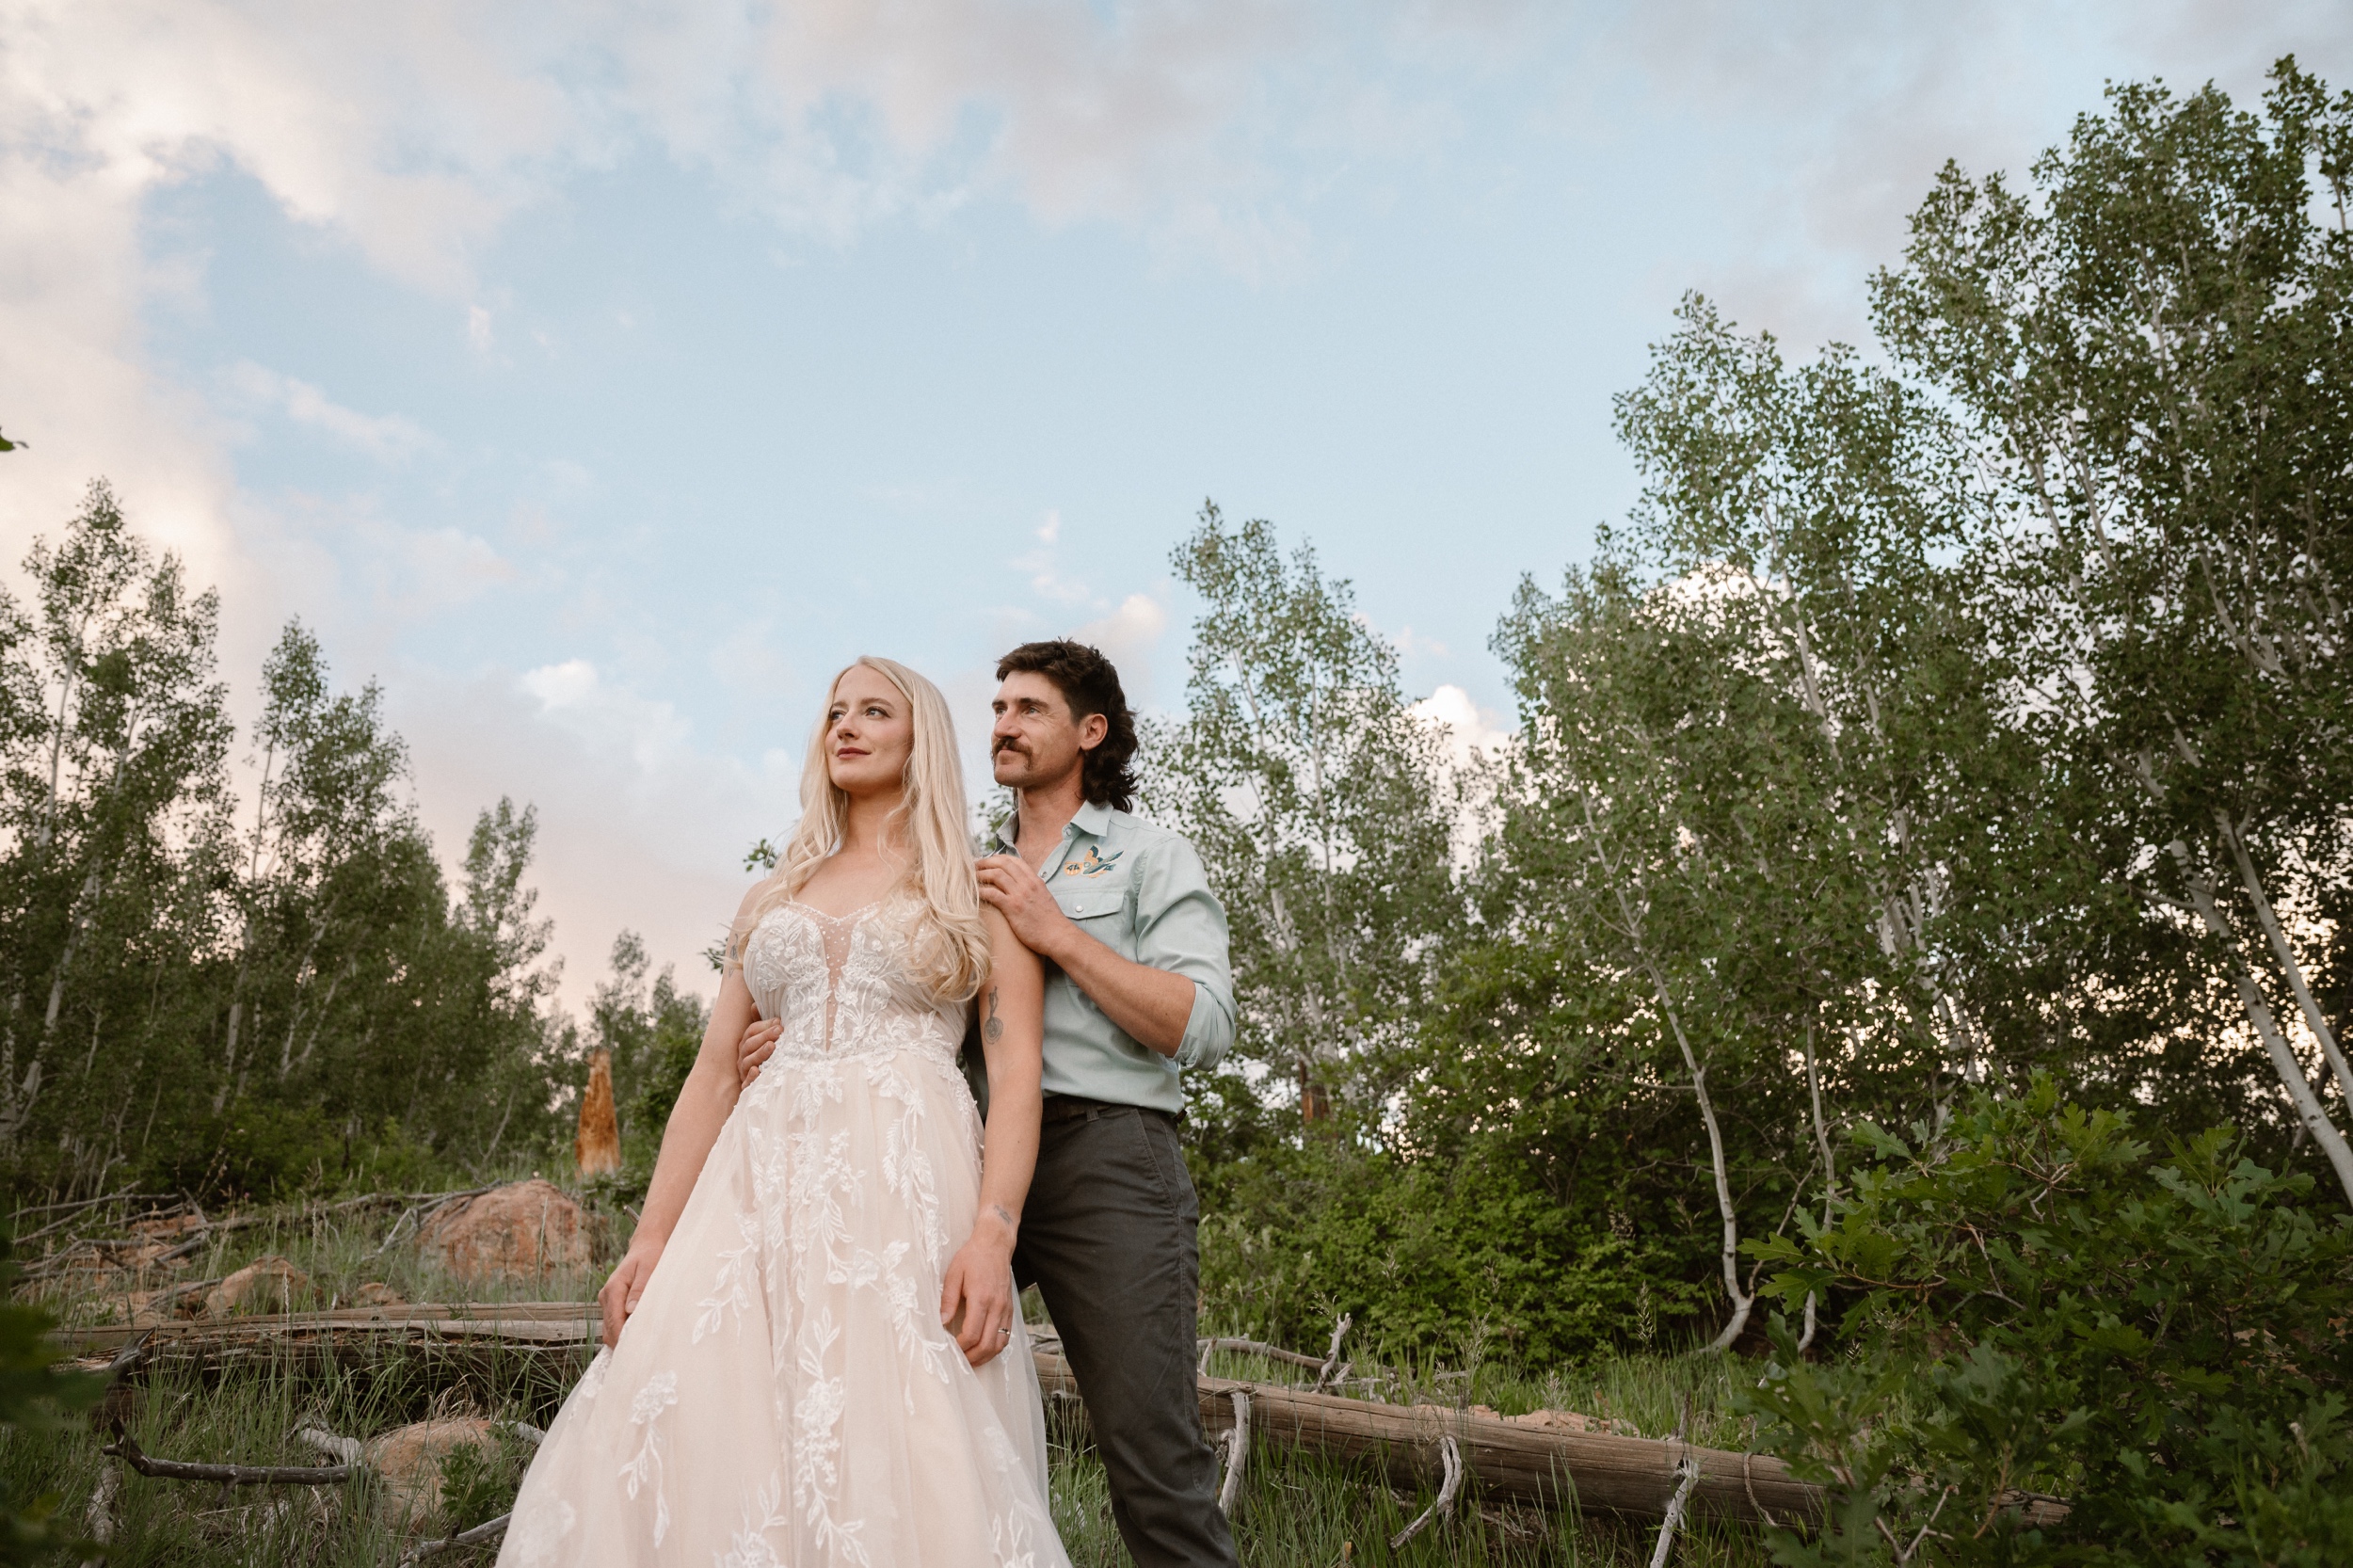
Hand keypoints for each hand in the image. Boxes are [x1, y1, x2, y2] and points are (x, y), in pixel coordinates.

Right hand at [598, 1240, 664, 1349]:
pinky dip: (622, 1332)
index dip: (622, 1339)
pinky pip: (613, 1323)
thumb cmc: (650, 1256)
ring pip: (609, 1328)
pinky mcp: (612, 1304)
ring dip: (621, 1339)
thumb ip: (640, 1289)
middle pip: (609, 1329)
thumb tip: (631, 1311)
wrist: (646, 1246)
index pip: (614, 1321)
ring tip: (639, 1350)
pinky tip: (636, 1338)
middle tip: (640, 1357)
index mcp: (614, 1289)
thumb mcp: (649, 1269)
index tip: (634, 1353)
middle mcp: (606, 1296)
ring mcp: (607, 1301)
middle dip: (621, 1343)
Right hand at [737, 1016, 780, 1087]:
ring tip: (772, 1046)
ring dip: (760, 1053)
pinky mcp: (748, 1087)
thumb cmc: (769, 1058)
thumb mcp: (766, 1040)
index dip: (764, 1026)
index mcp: (747, 1043)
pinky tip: (757, 1071)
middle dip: (764, 1036)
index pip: (751, 1031)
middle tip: (779, 1030)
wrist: (772, 1086)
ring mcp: (744, 1072)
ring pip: (748, 1062)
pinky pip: (747, 1083)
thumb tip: (753, 1004)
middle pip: (749, 1044)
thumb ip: (762, 1024)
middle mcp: (743, 1057)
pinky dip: (751, 1077)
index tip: (779, 1022)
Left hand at [939, 1209, 1018, 1367]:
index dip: (960, 1347)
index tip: (950, 1348)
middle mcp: (997, 1306)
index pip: (972, 1333)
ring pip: (999, 1344)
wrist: (995, 1244)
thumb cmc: (972, 1257)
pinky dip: (995, 1347)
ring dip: (985, 1356)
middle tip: (959, 1361)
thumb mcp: (954, 1274)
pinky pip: (1006, 1336)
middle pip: (987, 1344)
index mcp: (982, 1298)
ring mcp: (1006, 1309)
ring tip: (970, 1360)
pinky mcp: (1010, 1309)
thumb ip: (948, 1299)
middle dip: (972, 1358)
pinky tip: (984, 1349)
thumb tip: (941, 1322)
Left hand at [976, 855, 1069, 959]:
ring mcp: (1020, 895)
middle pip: (1002, 863)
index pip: (1014, 860)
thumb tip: (1020, 888)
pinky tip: (974, 894)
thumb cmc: (1050, 922)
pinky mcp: (1013, 908)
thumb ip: (1032, 890)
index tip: (987, 862)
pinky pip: (992, 894)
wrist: (1057, 936)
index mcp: (1035, 880)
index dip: (998, 858)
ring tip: (970, 878)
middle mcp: (1027, 884)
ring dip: (981, 874)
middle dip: (985, 862)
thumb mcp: (1043, 898)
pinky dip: (981, 891)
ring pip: (996, 875)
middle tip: (973, 866)